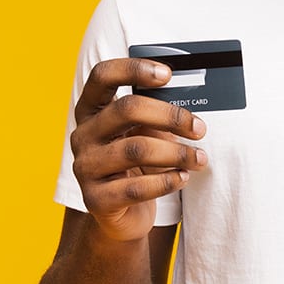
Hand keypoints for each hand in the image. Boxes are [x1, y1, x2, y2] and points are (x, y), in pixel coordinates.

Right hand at [70, 58, 207, 242]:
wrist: (123, 215)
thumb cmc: (140, 164)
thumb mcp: (146, 133)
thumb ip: (159, 115)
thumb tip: (192, 107)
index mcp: (93, 110)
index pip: (103, 76)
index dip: (134, 69)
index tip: (168, 74)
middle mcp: (83, 135)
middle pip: (127, 110)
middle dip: (171, 116)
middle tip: (200, 128)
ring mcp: (85, 167)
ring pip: (136, 149)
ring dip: (177, 153)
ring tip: (199, 158)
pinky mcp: (95, 200)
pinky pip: (137, 188)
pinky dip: (167, 181)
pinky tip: (183, 178)